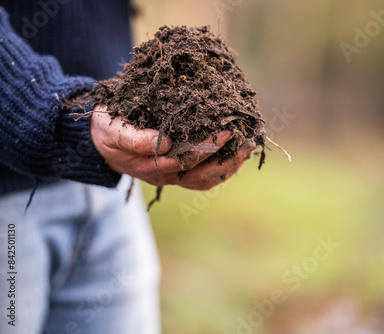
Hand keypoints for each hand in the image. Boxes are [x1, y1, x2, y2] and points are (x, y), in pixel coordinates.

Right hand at [90, 106, 255, 189]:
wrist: (99, 139)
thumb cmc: (106, 130)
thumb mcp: (112, 130)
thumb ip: (133, 139)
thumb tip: (165, 144)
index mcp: (153, 167)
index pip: (188, 160)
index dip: (209, 147)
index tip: (228, 130)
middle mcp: (166, 176)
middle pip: (203, 176)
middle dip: (228, 161)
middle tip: (248, 143)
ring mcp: (173, 176)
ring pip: (206, 180)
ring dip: (229, 167)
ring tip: (247, 149)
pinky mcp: (177, 170)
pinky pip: (203, 177)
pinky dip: (221, 168)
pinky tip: (234, 154)